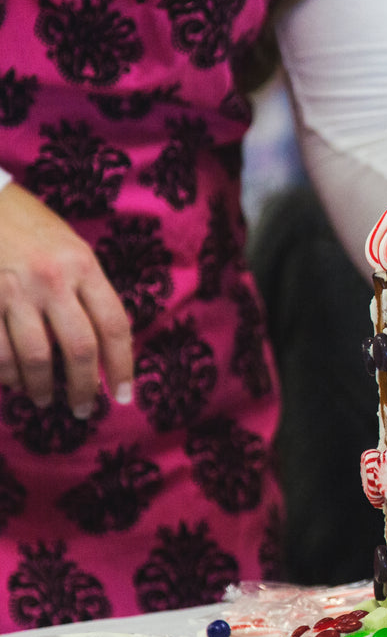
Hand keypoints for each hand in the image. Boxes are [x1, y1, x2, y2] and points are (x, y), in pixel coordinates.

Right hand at [0, 182, 132, 415]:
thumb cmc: (32, 228)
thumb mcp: (73, 249)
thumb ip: (90, 291)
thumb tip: (106, 344)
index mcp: (84, 267)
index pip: (115, 326)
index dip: (122, 367)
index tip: (124, 395)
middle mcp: (52, 280)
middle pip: (79, 348)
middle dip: (85, 386)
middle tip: (85, 408)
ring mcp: (14, 290)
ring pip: (36, 356)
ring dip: (43, 387)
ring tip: (47, 401)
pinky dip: (7, 373)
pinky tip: (14, 382)